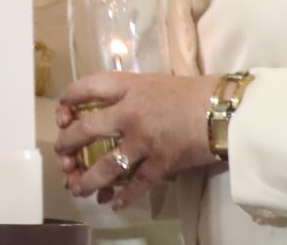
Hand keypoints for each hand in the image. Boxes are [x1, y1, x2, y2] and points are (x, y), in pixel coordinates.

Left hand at [55, 71, 216, 211]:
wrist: (224, 109)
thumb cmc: (190, 92)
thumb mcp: (151, 82)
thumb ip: (128, 93)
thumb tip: (108, 109)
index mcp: (126, 87)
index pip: (84, 88)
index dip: (67, 100)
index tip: (62, 111)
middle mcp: (129, 113)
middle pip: (85, 129)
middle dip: (67, 144)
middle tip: (61, 155)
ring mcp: (144, 140)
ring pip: (106, 165)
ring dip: (87, 179)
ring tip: (76, 188)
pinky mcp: (162, 162)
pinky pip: (137, 184)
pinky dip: (124, 196)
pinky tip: (114, 203)